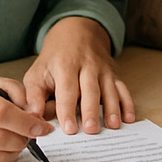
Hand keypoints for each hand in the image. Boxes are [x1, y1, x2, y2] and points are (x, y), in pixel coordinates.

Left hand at [23, 17, 133, 134]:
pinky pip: (123, 88)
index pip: (67, 90)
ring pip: (109, 89)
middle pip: (90, 90)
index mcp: (65, 65)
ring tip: (113, 126)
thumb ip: (33, 94)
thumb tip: (33, 115)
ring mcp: (103, 70)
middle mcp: (87, 66)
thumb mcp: (38, 72)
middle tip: (91, 130)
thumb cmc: (55, 58)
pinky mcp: (114, 74)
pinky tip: (128, 118)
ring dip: (112, 108)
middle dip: (91, 110)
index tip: (69, 129)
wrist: (76, 32)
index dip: (67, 110)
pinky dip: (127, 103)